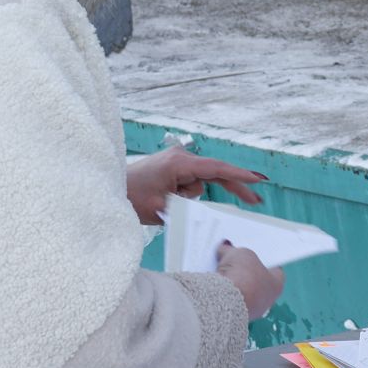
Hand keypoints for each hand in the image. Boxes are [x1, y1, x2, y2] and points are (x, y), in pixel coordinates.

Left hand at [126, 146, 266, 225]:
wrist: (108, 188)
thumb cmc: (130, 197)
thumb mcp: (161, 208)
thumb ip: (187, 207)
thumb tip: (207, 209)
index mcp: (178, 164)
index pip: (216, 169)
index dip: (239, 175)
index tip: (258, 180)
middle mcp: (180, 158)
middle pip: (216, 173)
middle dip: (234, 186)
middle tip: (256, 200)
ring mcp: (177, 161)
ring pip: (199, 183)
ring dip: (190, 197)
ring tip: (165, 203)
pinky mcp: (173, 167)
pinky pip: (190, 182)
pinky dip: (187, 194)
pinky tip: (169, 200)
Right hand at [216, 243, 283, 320]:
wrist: (225, 301)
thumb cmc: (242, 276)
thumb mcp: (239, 254)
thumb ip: (234, 251)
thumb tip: (225, 248)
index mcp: (277, 284)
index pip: (274, 270)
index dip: (262, 260)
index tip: (253, 254)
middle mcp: (267, 301)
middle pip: (258, 282)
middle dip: (246, 273)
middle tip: (234, 262)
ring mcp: (251, 311)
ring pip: (243, 294)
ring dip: (234, 285)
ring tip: (220, 273)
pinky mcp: (234, 317)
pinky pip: (230, 303)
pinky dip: (224, 295)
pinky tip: (214, 287)